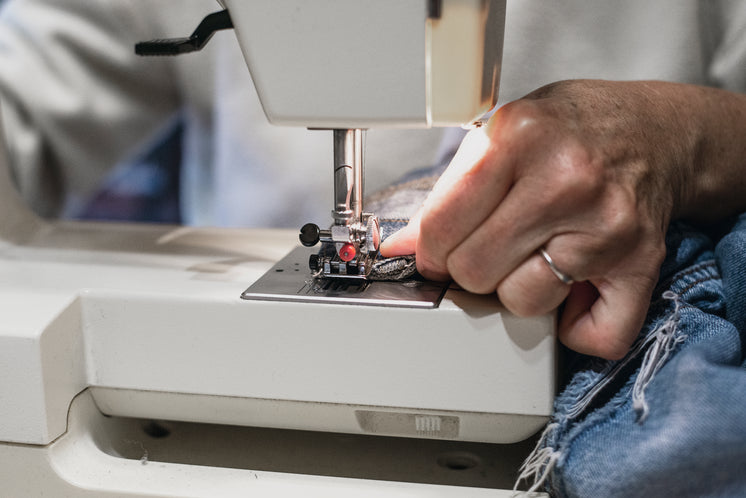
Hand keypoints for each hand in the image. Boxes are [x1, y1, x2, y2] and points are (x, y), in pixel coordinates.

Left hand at [381, 79, 743, 359]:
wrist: (656, 133)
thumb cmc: (570, 132)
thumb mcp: (501, 135)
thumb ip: (450, 191)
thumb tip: (402, 247)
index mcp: (520, 137)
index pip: (443, 226)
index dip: (430, 248)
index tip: (438, 249)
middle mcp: (566, 180)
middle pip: (475, 270)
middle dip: (469, 267)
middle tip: (488, 247)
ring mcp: (607, 225)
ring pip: (522, 303)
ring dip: (518, 290)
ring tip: (535, 254)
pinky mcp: (641, 262)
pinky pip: (593, 334)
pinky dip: (575, 327)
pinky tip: (572, 291)